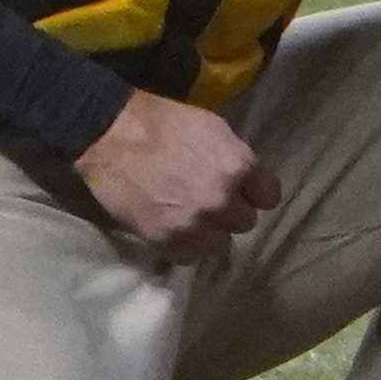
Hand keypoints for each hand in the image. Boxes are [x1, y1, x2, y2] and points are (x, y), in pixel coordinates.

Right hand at [76, 90, 276, 264]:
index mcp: (238, 167)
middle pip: (246, 222)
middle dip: (231, 213)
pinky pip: (190, 256)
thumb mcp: (213, 128)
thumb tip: (245, 178)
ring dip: (210, 233)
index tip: (245, 192)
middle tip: (212, 202)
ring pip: (220, 244)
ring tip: (193, 221)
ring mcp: (194, 224)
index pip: (269, 197)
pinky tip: (176, 232)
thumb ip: (235, 157)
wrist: (110, 136)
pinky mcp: (165, 240)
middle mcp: (222, 200)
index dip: (256, 193)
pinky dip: (185, 247)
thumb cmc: (161, 123)